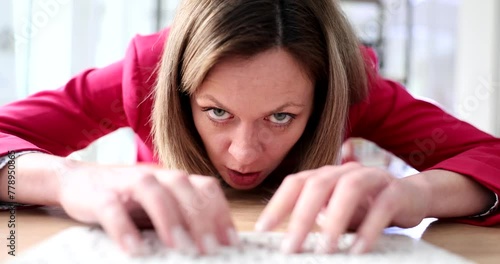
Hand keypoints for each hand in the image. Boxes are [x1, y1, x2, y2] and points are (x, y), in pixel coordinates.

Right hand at [56, 161, 237, 255]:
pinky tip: (135, 249)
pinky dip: (124, 228)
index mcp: (173, 179)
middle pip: (184, 188)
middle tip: (210, 249)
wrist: (78, 181)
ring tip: (181, 247)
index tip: (231, 241)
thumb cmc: (126, 198)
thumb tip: (211, 242)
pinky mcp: (100, 195)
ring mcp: (127, 183)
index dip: (221, 212)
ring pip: (154, 192)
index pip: (205, 188)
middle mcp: (155, 176)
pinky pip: (113, 209)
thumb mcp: (159, 204)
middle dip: (200, 219)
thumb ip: (181, 215)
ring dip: (170, 219)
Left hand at [255, 162, 428, 253]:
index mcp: (326, 175)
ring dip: (334, 220)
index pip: (296, 183)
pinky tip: (358, 249)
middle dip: (300, 216)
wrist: (412, 196)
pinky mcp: (395, 190)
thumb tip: (291, 239)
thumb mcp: (337, 213)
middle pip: (317, 184)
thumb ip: (317, 218)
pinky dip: (369, 228)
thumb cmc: (367, 206)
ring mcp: (371, 177)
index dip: (278, 204)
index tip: (262, 230)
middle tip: (290, 248)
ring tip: (325, 249)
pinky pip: (382, 206)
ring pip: (348, 189)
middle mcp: (345, 171)